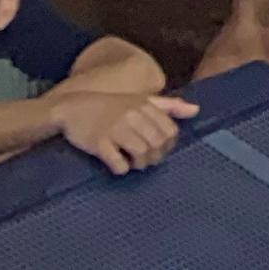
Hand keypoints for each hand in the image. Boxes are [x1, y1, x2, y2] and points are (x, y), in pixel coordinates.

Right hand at [51, 85, 198, 174]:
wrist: (72, 108)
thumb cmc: (110, 106)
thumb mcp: (140, 100)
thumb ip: (168, 106)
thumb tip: (196, 110)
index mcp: (145, 105)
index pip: (170, 130)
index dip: (169, 145)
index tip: (160, 151)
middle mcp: (132, 116)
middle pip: (157, 142)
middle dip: (156, 157)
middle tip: (148, 161)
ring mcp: (115, 129)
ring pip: (141, 152)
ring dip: (141, 164)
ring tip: (135, 164)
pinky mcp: (98, 143)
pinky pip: (118, 162)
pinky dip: (122, 169)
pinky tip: (120, 167)